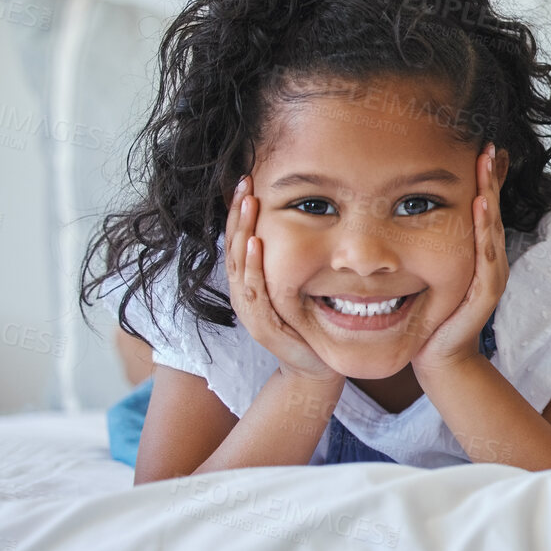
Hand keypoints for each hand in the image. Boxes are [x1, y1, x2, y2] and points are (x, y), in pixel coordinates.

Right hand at [225, 176, 342, 387]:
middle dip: (238, 214)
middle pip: (234, 248)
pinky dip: (252, 266)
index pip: (240, 241)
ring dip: (243, 232)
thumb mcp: (300, 288)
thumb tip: (305, 224)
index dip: (240, 213)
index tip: (245, 182)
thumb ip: (295, 263)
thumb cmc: (309, 326)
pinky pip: (253, 291)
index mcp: (251, 284)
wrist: (315, 369)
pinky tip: (256, 244)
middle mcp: (245, 295)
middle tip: (244, 183)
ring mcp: (251, 312)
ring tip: (248, 205)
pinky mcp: (263, 326)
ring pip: (240, 266)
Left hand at [415, 145, 508, 382]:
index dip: (483, 180)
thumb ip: (423, 245)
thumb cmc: (428, 314)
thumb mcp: (425, 272)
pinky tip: (480, 209)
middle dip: (491, 180)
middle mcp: (488, 261)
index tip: (481, 148)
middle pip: (491, 213)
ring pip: (491, 231)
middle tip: (489, 148)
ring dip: (491, 198)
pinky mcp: (484, 296)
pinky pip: (487, 259)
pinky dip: (485, 233)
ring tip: (487, 170)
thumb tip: (403, 212)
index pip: (481, 210)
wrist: (437, 358)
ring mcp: (490, 278)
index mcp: (475, 254)